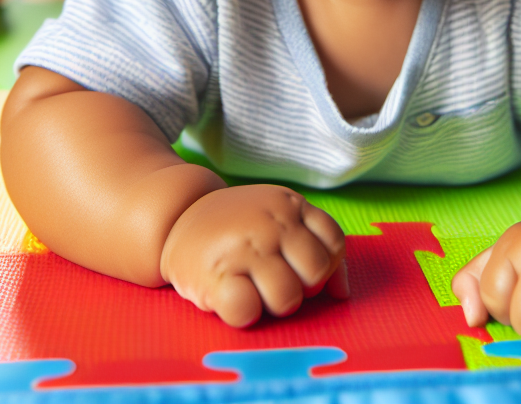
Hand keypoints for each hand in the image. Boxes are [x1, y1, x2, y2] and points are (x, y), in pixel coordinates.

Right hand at [160, 184, 347, 326]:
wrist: (178, 217)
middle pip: (315, 272)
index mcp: (291, 205)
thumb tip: (342, 294)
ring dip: (275, 303)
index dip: (325, 265)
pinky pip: (246, 311)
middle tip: (278, 280)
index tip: (301, 267)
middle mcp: (270, 224)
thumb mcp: (282, 219)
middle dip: (303, 286)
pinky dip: (245, 314)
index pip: (333, 244)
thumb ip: (318, 246)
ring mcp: (243, 249)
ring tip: (256, 291)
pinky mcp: (215, 276)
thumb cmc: (240, 226)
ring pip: (287, 297)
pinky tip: (235, 300)